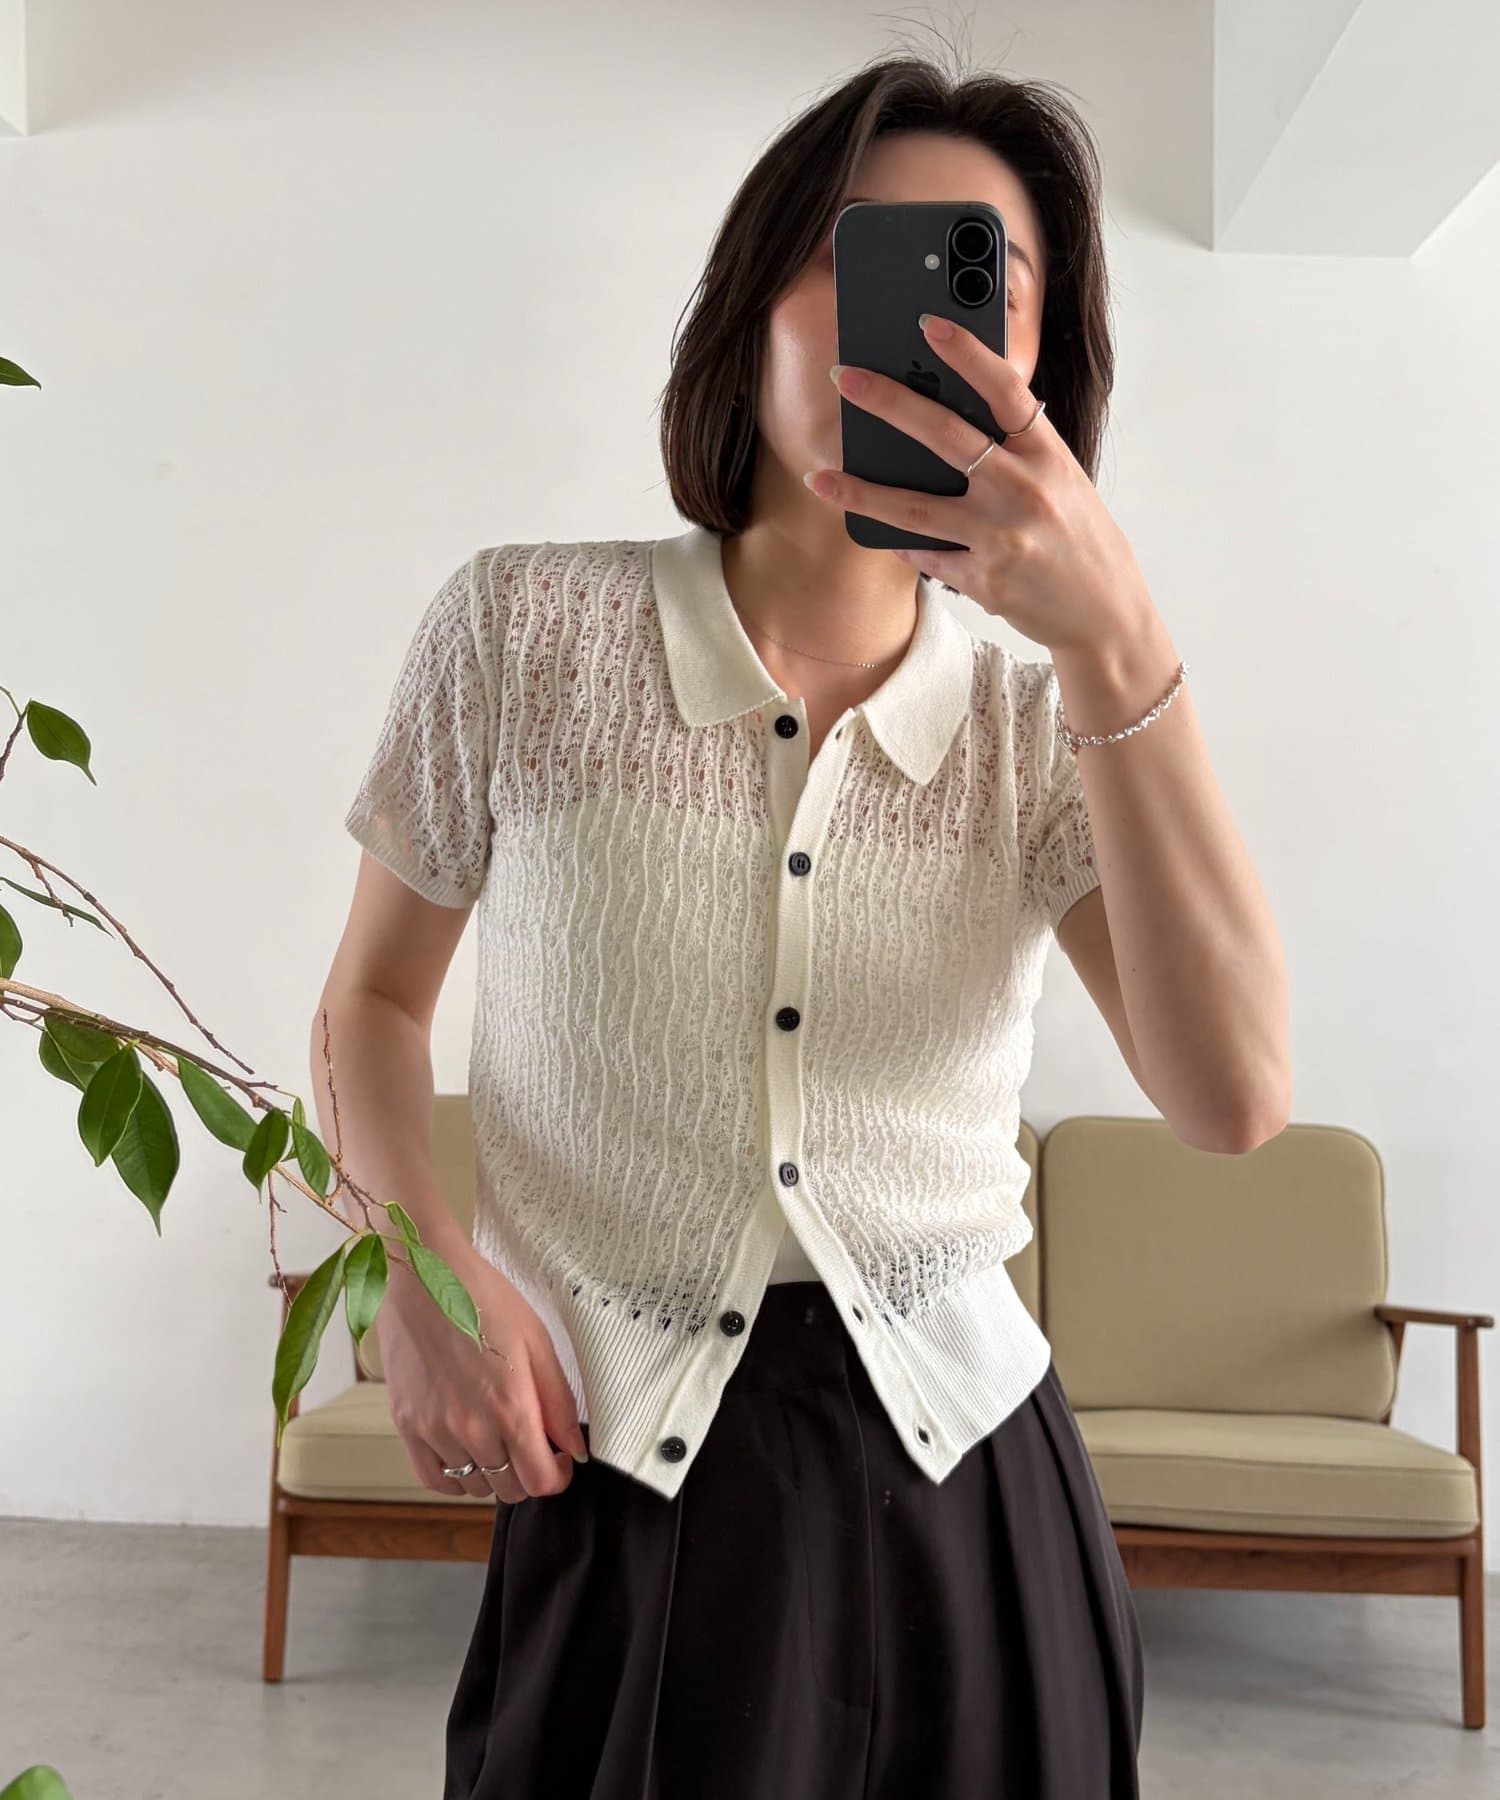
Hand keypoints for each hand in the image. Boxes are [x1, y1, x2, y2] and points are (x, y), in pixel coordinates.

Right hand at [376, 1233, 586, 1505]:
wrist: (423, 1274)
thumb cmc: (483, 1298)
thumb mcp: (537, 1342)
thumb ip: (558, 1402)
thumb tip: (575, 1449)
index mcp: (511, 1408)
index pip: (540, 1482)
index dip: (557, 1475)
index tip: (558, 1458)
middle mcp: (472, 1429)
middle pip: (509, 1488)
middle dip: (527, 1472)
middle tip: (529, 1443)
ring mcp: (434, 1430)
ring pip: (474, 1486)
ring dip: (492, 1473)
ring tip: (497, 1438)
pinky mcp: (406, 1425)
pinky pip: (434, 1478)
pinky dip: (454, 1476)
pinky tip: (465, 1453)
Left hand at [805, 313, 1152, 656]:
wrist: (1106, 612)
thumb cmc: (1080, 539)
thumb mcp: (1063, 481)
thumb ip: (1018, 452)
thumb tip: (952, 421)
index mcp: (1048, 456)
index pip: (1006, 391)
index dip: (967, 354)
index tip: (928, 325)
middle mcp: (1026, 490)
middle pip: (946, 436)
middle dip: (889, 403)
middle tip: (845, 379)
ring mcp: (1003, 538)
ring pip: (917, 508)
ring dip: (862, 491)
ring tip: (820, 477)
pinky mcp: (986, 581)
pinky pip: (928, 556)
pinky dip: (905, 545)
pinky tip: (883, 533)